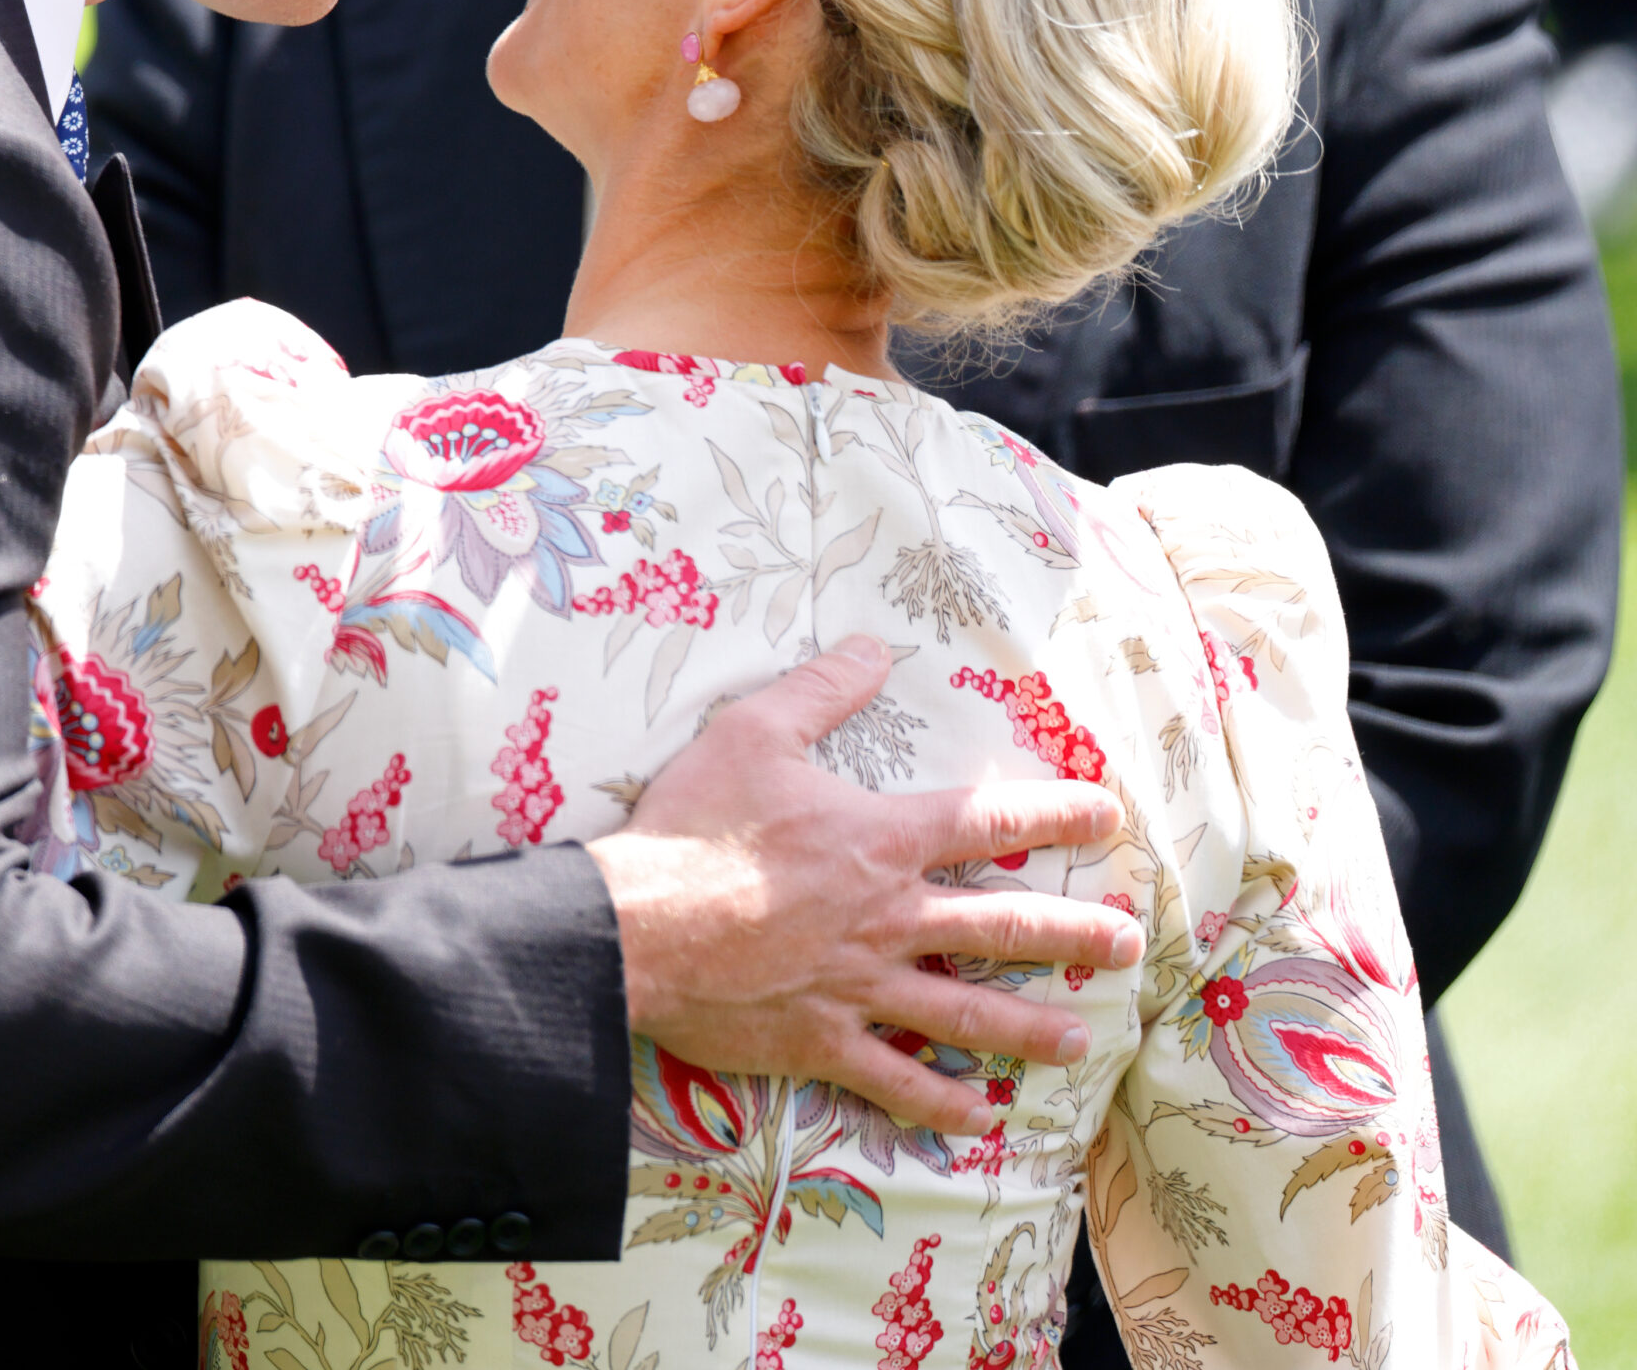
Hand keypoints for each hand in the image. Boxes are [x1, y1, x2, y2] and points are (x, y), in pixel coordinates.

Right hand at [586, 635, 1139, 1133]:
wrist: (636, 928)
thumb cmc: (694, 827)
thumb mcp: (751, 732)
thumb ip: (820, 690)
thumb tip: (874, 646)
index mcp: (878, 841)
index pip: (986, 822)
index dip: (1052, 815)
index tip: (1105, 817)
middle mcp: (889, 917)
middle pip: (1003, 926)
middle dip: (1073, 934)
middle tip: (1127, 945)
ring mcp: (862, 988)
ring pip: (967, 1012)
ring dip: (1030, 1026)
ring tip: (1080, 1037)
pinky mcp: (823, 1042)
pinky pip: (898, 1080)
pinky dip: (943, 1102)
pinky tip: (980, 1116)